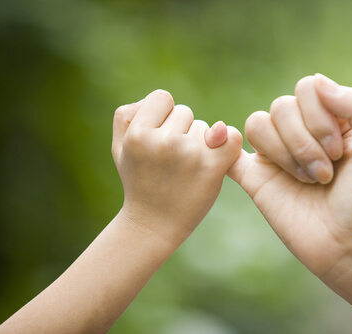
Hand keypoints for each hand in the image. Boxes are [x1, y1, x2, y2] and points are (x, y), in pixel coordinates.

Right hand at [113, 89, 241, 244]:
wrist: (153, 224)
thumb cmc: (138, 180)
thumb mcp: (119, 146)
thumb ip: (128, 114)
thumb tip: (167, 102)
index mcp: (138, 135)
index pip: (162, 97)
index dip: (162, 116)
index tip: (158, 137)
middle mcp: (164, 142)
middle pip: (185, 112)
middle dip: (180, 131)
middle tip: (170, 159)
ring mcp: (189, 155)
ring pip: (206, 127)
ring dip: (200, 143)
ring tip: (184, 169)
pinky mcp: (212, 168)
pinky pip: (231, 137)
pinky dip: (228, 144)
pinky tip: (217, 158)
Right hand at [228, 74, 351, 277]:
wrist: (350, 243)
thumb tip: (316, 82)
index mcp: (329, 117)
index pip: (308, 88)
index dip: (319, 117)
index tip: (339, 153)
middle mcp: (300, 130)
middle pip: (281, 106)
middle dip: (305, 142)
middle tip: (326, 173)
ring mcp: (275, 153)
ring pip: (258, 123)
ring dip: (285, 153)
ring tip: (307, 180)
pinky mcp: (254, 176)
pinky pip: (229, 148)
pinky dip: (226, 144)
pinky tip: (253, 159)